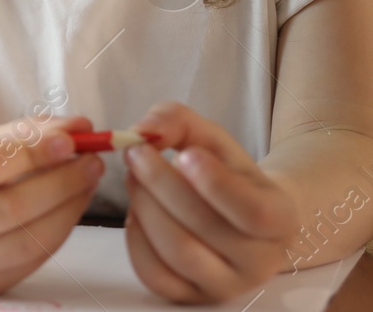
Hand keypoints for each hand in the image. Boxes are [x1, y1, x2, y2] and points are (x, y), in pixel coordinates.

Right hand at [0, 113, 104, 294]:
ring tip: (88, 178)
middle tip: (91, 160)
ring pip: (30, 237)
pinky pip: (35, 256)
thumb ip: (19, 134)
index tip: (68, 140)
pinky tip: (72, 203)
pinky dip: (61, 227)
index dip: (30, 153)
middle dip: (60, 181)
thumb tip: (76, 127)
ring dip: (70, 206)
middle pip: (11, 207)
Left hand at [124, 100, 298, 302]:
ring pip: (177, 252)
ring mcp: (226, 285)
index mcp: (280, 219)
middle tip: (136, 154)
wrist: (233, 214)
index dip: (216, 185)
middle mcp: (260, 262)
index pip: (254, 212)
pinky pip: (154, 274)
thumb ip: (177, 121)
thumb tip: (144, 130)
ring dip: (145, 207)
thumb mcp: (209, 137)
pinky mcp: (190, 296)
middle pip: (205, 228)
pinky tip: (137, 211)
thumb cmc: (223, 170)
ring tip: (134, 178)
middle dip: (161, 184)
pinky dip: (135, 238)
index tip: (186, 154)